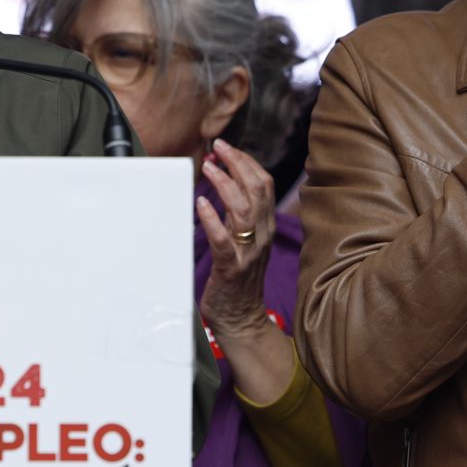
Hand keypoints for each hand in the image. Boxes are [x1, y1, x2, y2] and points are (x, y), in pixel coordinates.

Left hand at [196, 139, 277, 337]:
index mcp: (266, 226)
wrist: (241, 319)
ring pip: (243, 208)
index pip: (264, 184)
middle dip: (237, 163)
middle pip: (257, 189)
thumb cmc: (237, 278)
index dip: (246, 162)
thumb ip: (238, 216)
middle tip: (217, 147)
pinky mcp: (232, 268)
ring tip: (208, 168)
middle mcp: (262, 235)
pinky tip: (200, 204)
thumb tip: (225, 186)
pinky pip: (224, 239)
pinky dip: (212, 219)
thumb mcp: (243, 241)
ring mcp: (249, 252)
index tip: (226, 148)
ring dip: (224, 183)